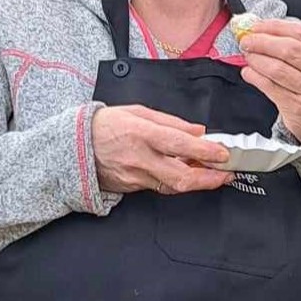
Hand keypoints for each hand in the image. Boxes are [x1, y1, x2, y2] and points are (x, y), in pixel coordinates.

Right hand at [91, 104, 231, 193]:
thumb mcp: (139, 112)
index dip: (204, 151)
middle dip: (209, 179)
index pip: (178, 145)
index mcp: (141, 133)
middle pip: (179, 177)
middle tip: (227, 174)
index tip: (222, 153)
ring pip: (173, 186)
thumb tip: (198, 131)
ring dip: (198, 182)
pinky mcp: (133, 188)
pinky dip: (179, 182)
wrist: (74, 147)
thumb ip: (171, 123)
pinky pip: (161, 187)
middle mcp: (139, 158)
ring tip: (215, 175)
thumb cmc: (106, 125)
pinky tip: (190, 174)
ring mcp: (135, 177)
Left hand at [238, 19, 300, 142]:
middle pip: (289, 49)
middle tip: (247, 40)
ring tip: (247, 55)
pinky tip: (248, 72)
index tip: (258, 26)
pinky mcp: (296, 106)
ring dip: (256, 59)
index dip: (276, 26)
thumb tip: (264, 30)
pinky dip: (254, 77)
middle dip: (262, 41)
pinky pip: (269, 87)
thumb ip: (299, 44)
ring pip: (277, 69)